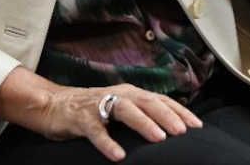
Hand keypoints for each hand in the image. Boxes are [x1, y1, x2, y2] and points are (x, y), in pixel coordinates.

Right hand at [0, 68, 201, 161]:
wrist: (52, 105)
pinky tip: (118, 156)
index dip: (179, 111)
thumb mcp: (120, 109)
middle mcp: (118, 95)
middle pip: (147, 101)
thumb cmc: (92, 110)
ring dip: (143, 123)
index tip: (197, 126)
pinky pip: (96, 130)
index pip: (160, 100)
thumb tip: (170, 129)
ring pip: (125, 110)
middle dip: (167, 115)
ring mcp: (99, 105)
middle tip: (183, 132)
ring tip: (159, 138)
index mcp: (130, 93)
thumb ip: (141, 114)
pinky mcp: (81, 119)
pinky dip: (108, 143)